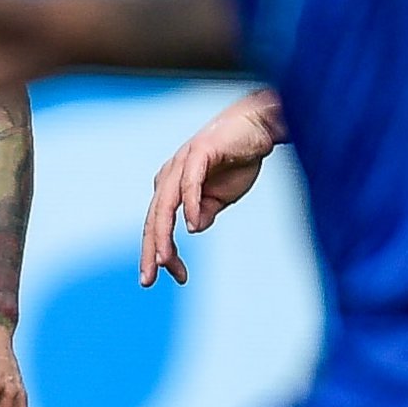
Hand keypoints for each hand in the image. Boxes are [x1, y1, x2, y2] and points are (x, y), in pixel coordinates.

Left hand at [138, 88, 281, 284]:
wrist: (259, 127)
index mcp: (171, 186)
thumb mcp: (221, 197)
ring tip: (163, 261)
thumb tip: (194, 230)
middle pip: (154, 218)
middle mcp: (170, 174)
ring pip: (165, 204)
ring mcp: (182, 162)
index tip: (176, 277)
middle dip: (150, 250)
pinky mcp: (198, 152)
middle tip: (148, 279)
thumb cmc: (239, 159)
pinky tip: (193, 227)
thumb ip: (205, 212)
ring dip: (163, 234)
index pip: (158, 224)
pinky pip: (189, 183)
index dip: (161, 252)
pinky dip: (190, 205)